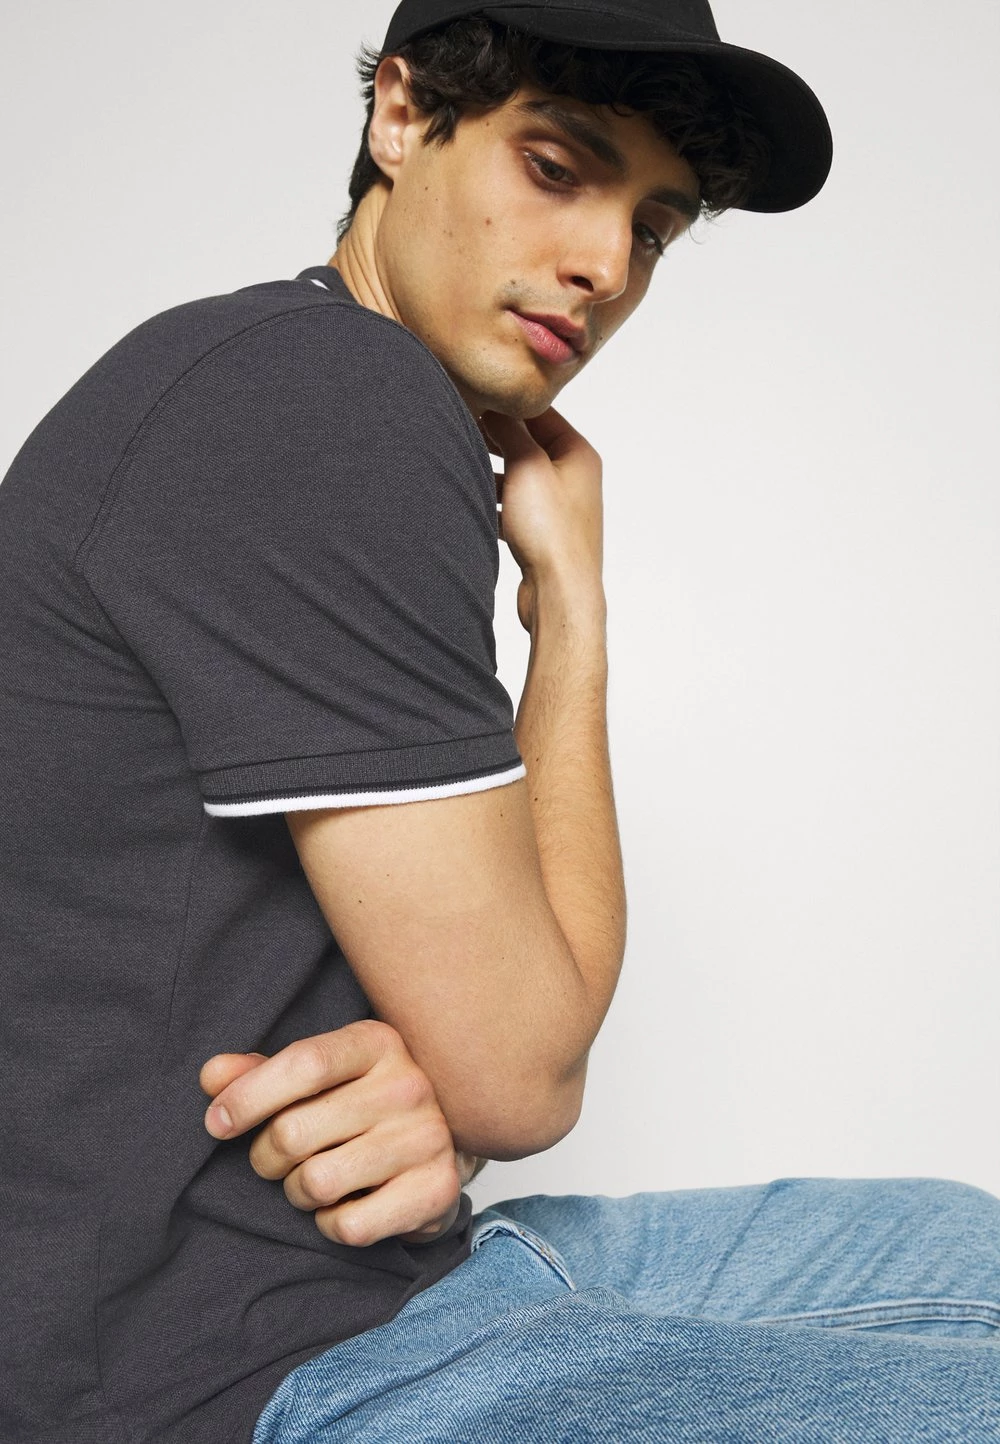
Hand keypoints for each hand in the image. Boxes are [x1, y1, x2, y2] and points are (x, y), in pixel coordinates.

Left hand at [199, 1019, 477, 1247]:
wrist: (438, 1145)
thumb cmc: (355, 1104)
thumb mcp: (313, 1077)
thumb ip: (259, 1073)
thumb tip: (212, 1075)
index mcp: (376, 1043)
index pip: (304, 1064)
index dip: (248, 1097)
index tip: (217, 1123)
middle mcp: (408, 1085)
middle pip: (294, 1132)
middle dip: (265, 1157)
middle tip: (275, 1159)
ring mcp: (427, 1138)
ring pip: (316, 1183)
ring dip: (297, 1193)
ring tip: (313, 1179)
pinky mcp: (437, 1190)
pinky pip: (350, 1226)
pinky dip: (331, 1225)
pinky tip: (345, 1205)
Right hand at [480, 406, 603, 631]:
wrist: (560, 592)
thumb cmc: (551, 532)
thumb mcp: (526, 465)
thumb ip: (510, 431)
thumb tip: (496, 407)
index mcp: (577, 454)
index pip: (539, 414)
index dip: (505, 405)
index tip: (475, 398)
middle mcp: (573, 478)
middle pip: (528, 445)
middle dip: (494, 438)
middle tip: (462, 427)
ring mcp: (559, 507)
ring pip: (518, 477)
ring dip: (491, 472)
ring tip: (461, 463)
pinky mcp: (544, 534)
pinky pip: (513, 508)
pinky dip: (494, 502)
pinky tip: (472, 502)